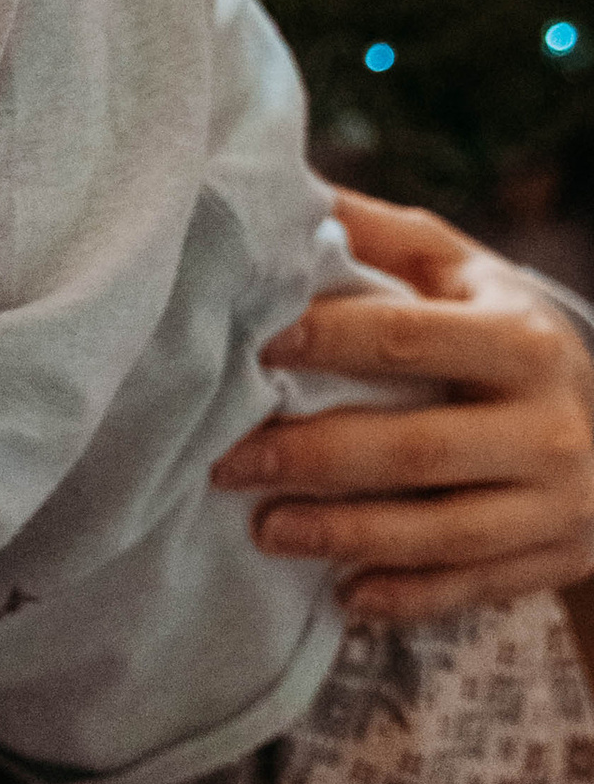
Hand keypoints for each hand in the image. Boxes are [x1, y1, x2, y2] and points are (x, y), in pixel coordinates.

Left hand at [210, 187, 593, 622]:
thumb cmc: (511, 344)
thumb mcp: (473, 279)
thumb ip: (389, 240)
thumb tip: (296, 188)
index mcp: (521, 341)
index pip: (411, 338)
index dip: (328, 340)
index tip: (254, 344)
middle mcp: (546, 425)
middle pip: (419, 448)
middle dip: (316, 457)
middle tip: (229, 462)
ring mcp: (554, 502)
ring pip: (442, 531)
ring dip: (346, 535)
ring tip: (265, 529)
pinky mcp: (550, 559)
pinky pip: (471, 588)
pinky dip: (408, 596)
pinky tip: (345, 595)